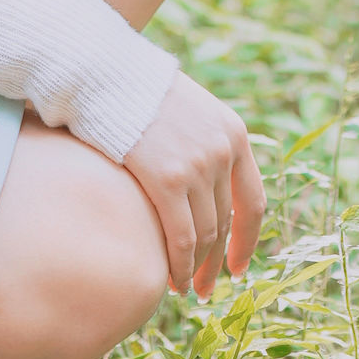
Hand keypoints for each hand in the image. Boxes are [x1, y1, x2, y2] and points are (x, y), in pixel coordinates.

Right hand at [124, 74, 263, 301]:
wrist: (105, 70)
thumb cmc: (134, 90)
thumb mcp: (186, 109)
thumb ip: (200, 143)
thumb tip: (198, 187)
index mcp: (234, 134)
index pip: (253, 200)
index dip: (247, 239)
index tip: (237, 266)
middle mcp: (223, 151)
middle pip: (226, 222)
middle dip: (217, 261)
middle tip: (206, 288)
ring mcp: (198, 165)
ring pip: (206, 235)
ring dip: (198, 268)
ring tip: (186, 289)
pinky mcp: (167, 179)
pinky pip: (181, 236)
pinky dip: (180, 265)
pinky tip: (172, 280)